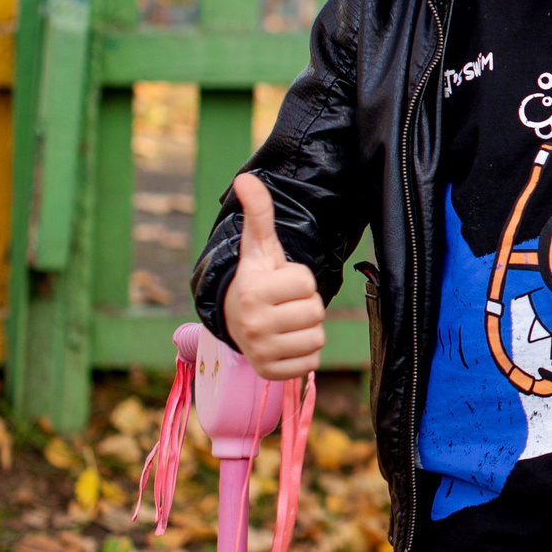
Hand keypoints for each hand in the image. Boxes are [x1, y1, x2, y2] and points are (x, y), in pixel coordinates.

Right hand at [221, 173, 328, 380]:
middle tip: (283, 304)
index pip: (307, 282)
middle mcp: (252, 324)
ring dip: (307, 328)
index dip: (300, 279)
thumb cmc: (257, 280)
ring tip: (284, 322)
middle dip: (305, 304)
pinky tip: (284, 343)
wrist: (234, 321)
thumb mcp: (259, 247)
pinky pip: (312, 361)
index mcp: (253, 291)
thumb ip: (259, 213)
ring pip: (317, 336)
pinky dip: (304, 353)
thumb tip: (247, 178)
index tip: (280, 282)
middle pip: (315, 310)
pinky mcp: (271, 373)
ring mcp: (261, 352)